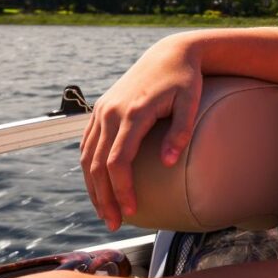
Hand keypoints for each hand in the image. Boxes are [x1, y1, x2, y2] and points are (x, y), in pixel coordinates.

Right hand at [79, 34, 203, 229]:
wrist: (169, 53)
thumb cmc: (185, 79)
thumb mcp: (190, 101)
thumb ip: (181, 131)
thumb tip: (169, 162)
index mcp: (132, 113)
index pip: (119, 160)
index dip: (122, 189)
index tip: (131, 211)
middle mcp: (110, 113)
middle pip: (98, 164)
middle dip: (104, 197)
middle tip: (114, 223)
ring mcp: (102, 111)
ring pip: (87, 157)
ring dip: (93, 187)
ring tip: (105, 212)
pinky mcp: (99, 111)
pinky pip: (87, 145)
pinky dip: (89, 168)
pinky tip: (98, 187)